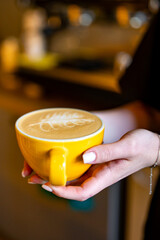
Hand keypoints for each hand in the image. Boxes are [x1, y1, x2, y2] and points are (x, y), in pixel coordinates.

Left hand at [22, 129, 158, 200]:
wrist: (152, 146)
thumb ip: (107, 152)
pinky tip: (59, 160)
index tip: (49, 185)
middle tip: (34, 177)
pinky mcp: (98, 162)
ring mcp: (98, 169)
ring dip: (57, 176)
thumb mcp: (128, 146)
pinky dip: (67, 166)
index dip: (64, 192)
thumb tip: (85, 156)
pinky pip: (79, 167)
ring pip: (74, 178)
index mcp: (107, 176)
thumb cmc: (144, 147)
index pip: (83, 192)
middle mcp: (100, 175)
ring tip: (39, 170)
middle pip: (73, 187)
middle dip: (53, 184)